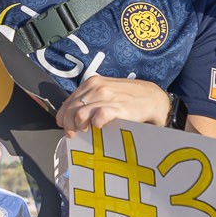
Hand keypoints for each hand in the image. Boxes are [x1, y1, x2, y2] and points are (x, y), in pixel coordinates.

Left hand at [54, 75, 170, 132]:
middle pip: (70, 110)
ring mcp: (106, 96)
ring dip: (80, 126)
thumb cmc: (128, 98)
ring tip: (87, 131)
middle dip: (69, 125)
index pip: (67, 102)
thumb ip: (90, 100)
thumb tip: (71, 116)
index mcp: (91, 83)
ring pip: (79, 115)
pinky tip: (100, 127)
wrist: (152, 98)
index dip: (63, 118)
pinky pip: (97, 117)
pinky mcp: (117, 107)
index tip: (67, 127)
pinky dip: (95, 124)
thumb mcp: (106, 92)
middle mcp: (96, 87)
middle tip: (75, 133)